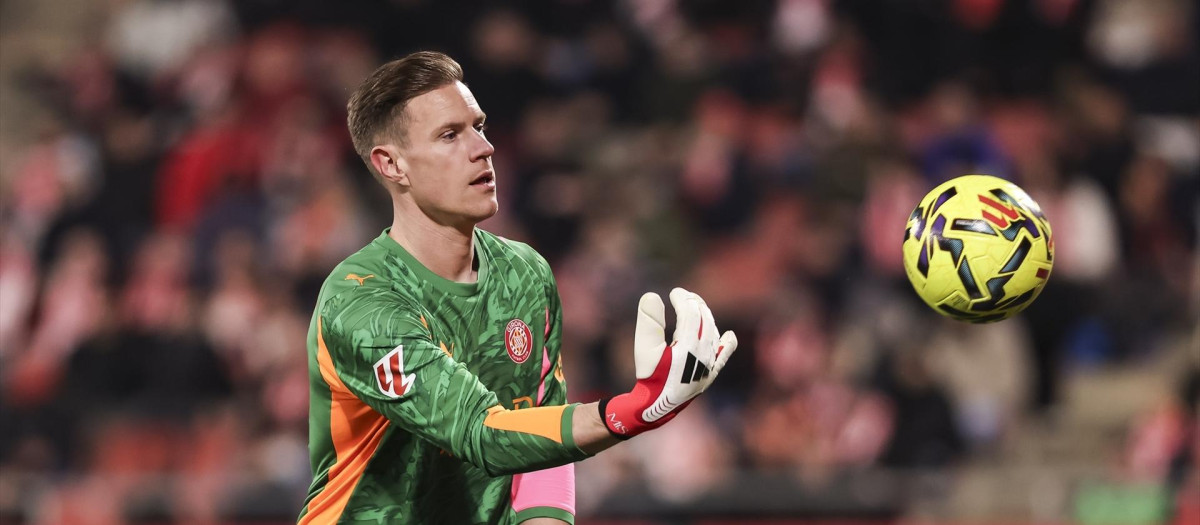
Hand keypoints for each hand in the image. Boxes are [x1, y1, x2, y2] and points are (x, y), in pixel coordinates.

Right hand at [599, 288, 737, 437]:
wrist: (656, 406)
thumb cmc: (649, 375)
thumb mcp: (643, 347)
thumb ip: (648, 321)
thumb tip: (652, 295)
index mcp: (687, 345)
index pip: (690, 313)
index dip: (683, 299)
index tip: (674, 293)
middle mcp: (703, 354)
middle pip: (704, 320)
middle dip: (695, 304)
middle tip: (684, 296)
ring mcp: (709, 365)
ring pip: (713, 334)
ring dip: (706, 317)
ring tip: (696, 308)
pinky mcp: (710, 375)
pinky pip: (723, 356)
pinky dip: (726, 344)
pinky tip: (729, 336)